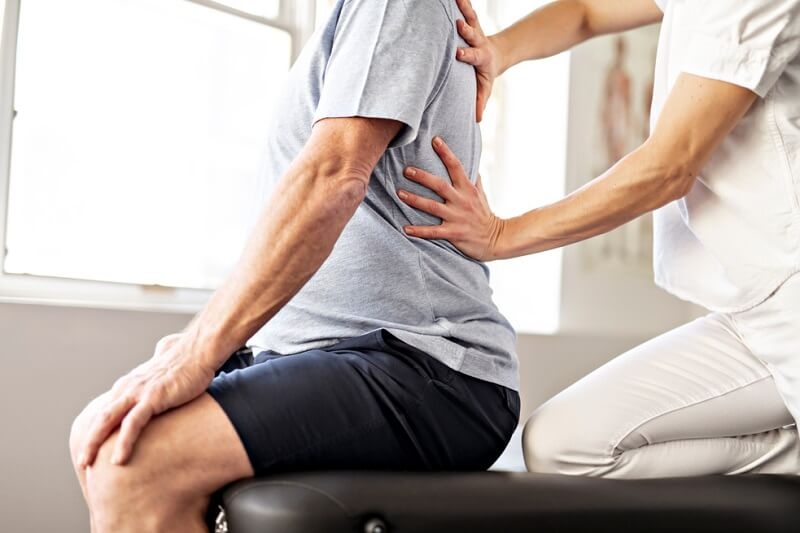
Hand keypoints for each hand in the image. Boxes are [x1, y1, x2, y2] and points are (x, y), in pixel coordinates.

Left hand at [76, 333, 215, 466]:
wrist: (200, 351)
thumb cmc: (188, 361)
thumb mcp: (164, 373)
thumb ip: (156, 377)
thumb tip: (160, 373)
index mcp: (130, 384)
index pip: (107, 410)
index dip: (98, 430)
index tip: (94, 449)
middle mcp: (128, 387)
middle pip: (100, 417)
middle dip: (88, 440)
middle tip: (82, 462)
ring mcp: (138, 392)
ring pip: (107, 420)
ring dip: (94, 443)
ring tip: (87, 463)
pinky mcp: (153, 398)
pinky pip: (132, 424)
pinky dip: (123, 442)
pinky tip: (118, 460)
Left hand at [398, 137, 504, 261]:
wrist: (496, 239)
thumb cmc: (484, 214)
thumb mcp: (481, 194)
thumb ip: (473, 178)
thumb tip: (471, 160)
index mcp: (468, 189)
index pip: (456, 166)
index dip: (446, 152)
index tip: (434, 140)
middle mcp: (462, 201)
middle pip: (440, 185)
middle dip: (422, 177)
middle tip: (406, 170)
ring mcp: (457, 217)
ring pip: (433, 207)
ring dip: (415, 200)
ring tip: (400, 194)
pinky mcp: (454, 233)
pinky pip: (433, 232)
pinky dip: (419, 230)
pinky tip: (405, 228)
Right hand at [455, 0, 501, 121]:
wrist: (497, 54)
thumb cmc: (485, 74)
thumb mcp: (485, 87)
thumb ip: (480, 101)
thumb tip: (476, 120)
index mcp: (481, 57)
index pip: (473, 56)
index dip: (467, 54)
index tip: (458, 53)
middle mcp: (477, 41)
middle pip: (472, 34)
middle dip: (465, 29)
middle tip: (458, 24)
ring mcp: (474, 30)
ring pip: (470, 17)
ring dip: (464, 7)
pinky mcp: (471, 22)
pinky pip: (466, 9)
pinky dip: (461, 1)